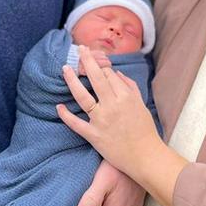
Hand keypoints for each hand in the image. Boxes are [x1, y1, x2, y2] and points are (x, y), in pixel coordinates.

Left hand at [58, 47, 187, 205]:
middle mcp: (113, 105)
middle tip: (79, 48)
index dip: (101, 65)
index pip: (109, 74)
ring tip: (65, 68)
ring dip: (72, 81)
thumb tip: (116, 73)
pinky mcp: (94, 136)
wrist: (146, 157)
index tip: (95, 59)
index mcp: (126, 97)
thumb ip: (130, 87)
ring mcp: (102, 120)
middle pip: (96, 78)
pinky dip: (66, 116)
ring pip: (83, 96)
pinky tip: (59, 106)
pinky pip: (76, 124)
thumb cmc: (145, 131)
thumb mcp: (141, 105)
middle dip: (86, 60)